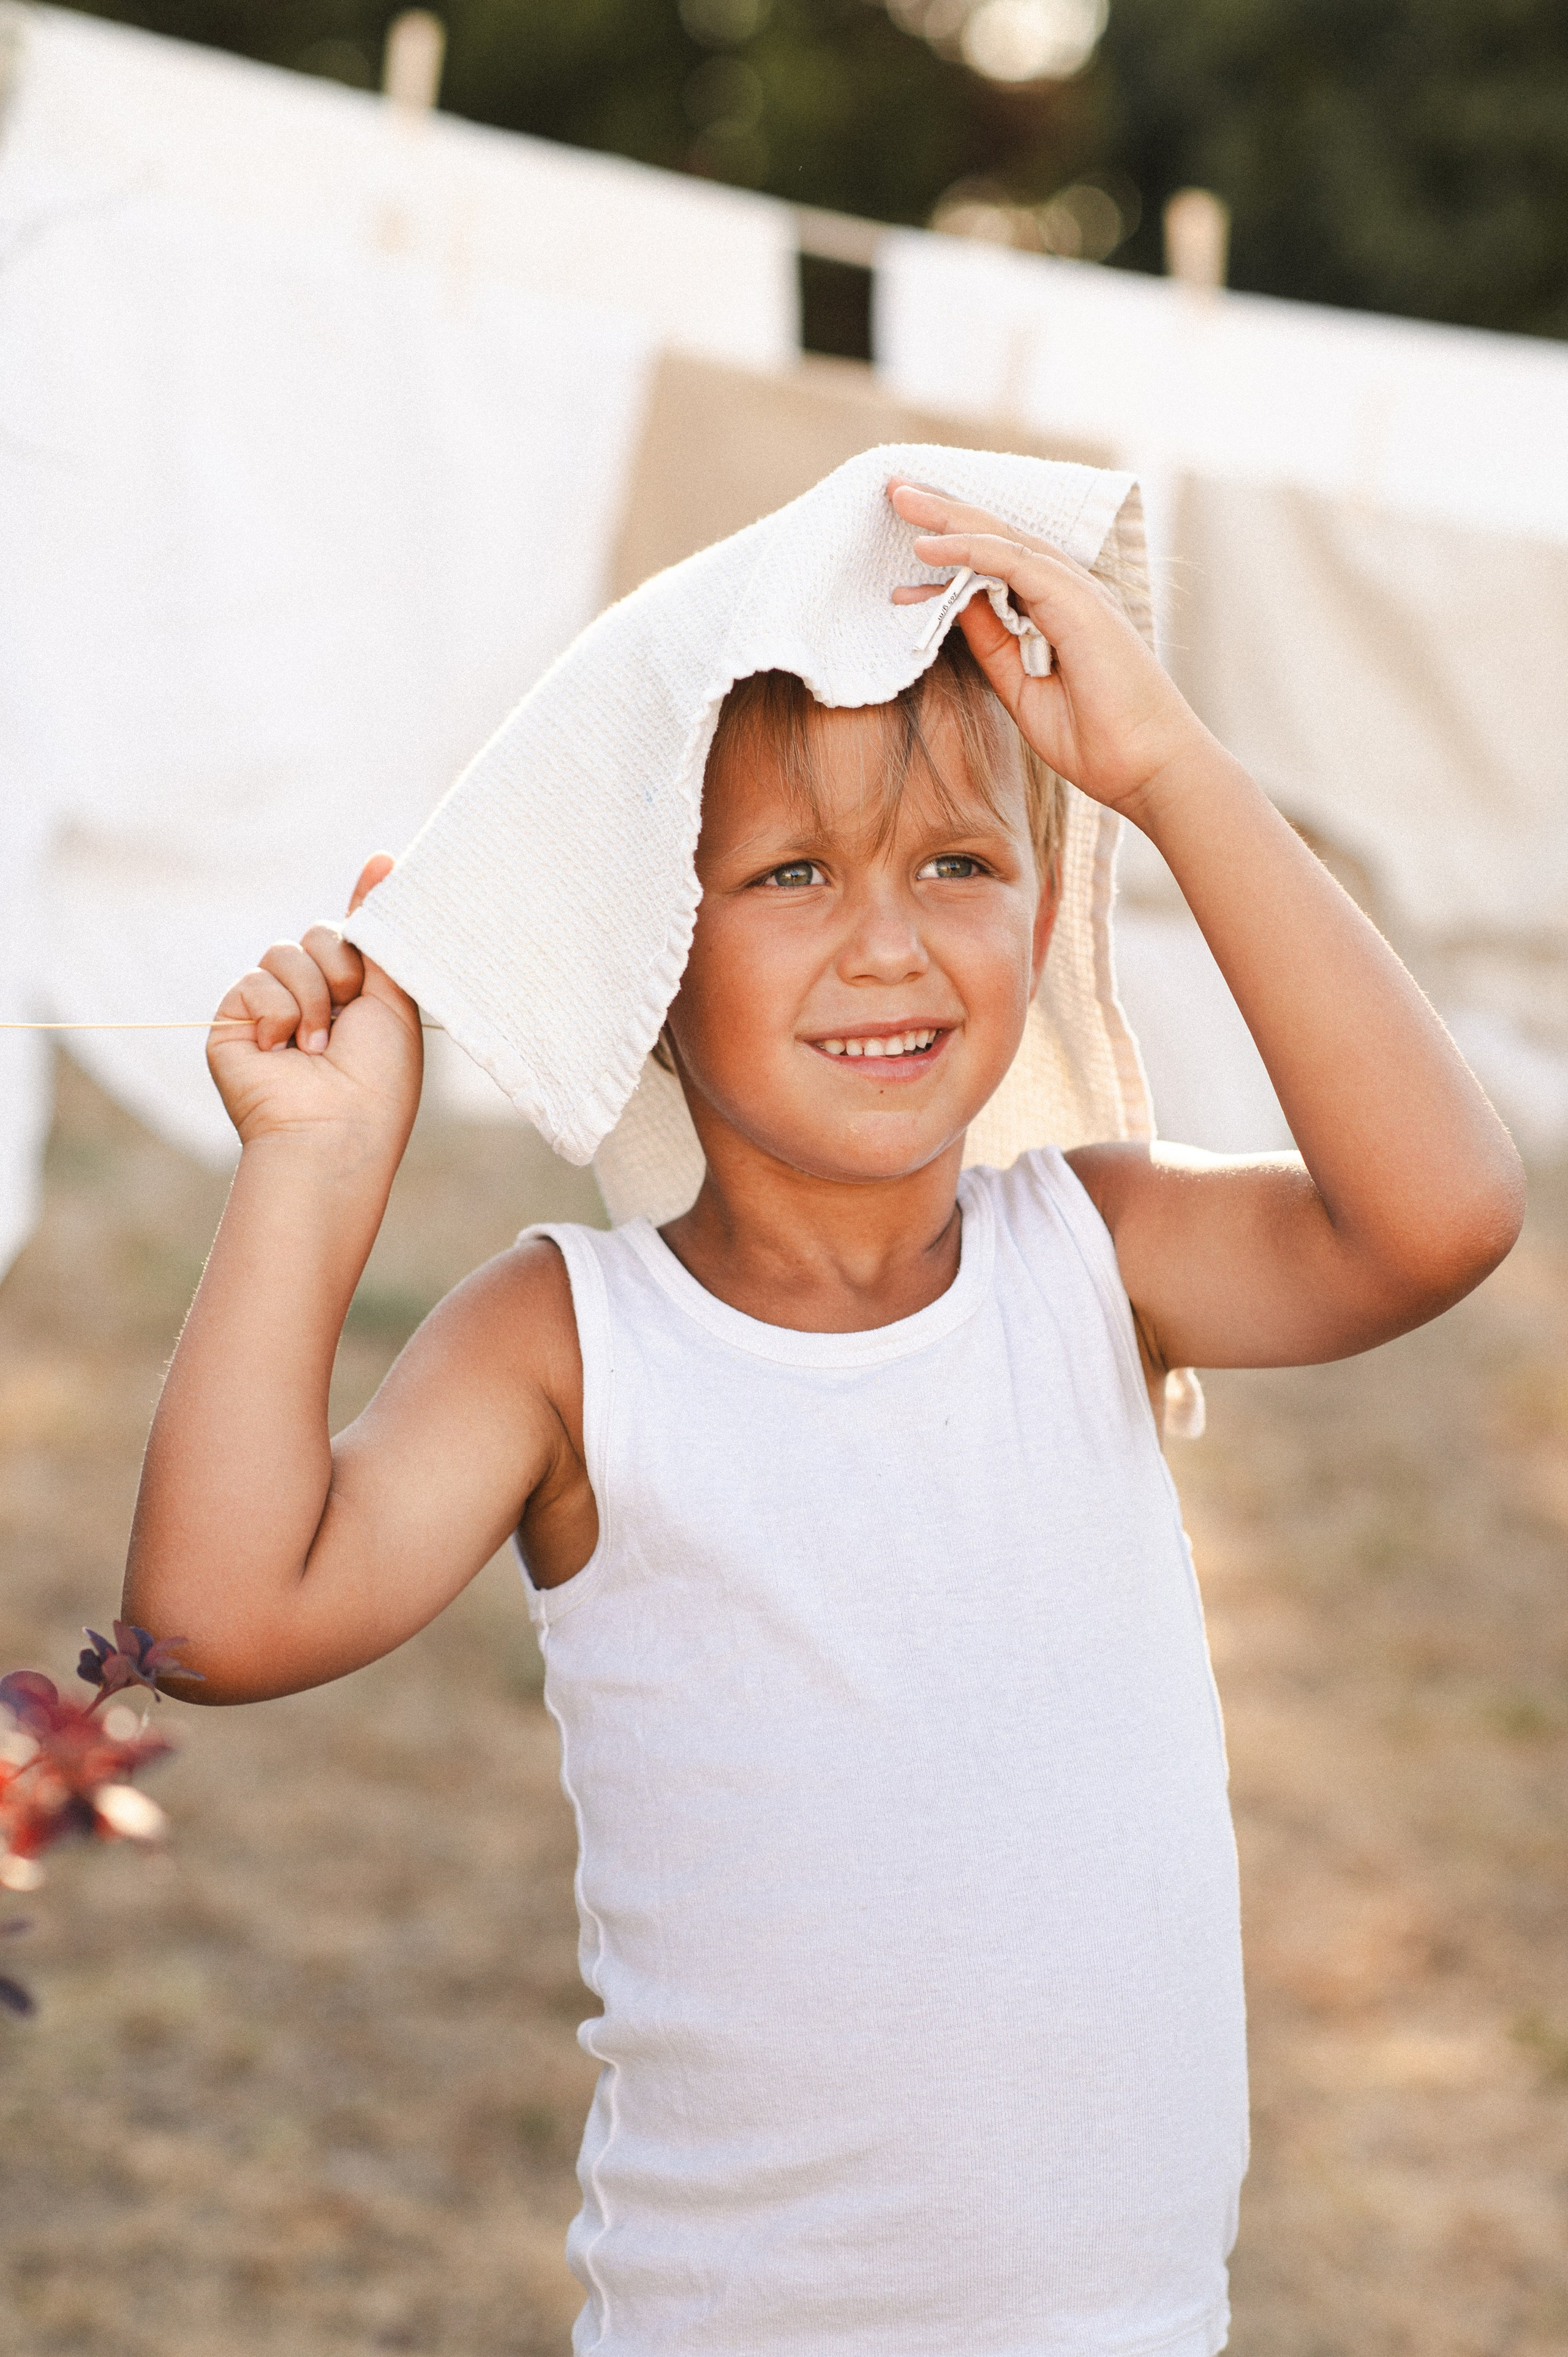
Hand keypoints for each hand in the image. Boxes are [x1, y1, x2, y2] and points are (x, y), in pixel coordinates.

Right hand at [207, 854, 421, 1150]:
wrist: (336, 1132)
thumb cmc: (377, 1081)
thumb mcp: (394, 1001)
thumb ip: (382, 936)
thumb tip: (382, 859)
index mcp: (352, 995)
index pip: (348, 935)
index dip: (361, 913)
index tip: (383, 864)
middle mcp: (309, 997)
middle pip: (318, 934)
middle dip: (341, 967)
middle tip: (352, 1010)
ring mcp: (268, 1008)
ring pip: (284, 952)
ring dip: (313, 998)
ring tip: (319, 1047)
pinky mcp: (233, 1020)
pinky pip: (254, 982)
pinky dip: (278, 1015)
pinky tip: (284, 1052)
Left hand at [887, 481, 1213, 819]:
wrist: (1145, 768)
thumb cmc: (1095, 739)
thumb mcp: (1020, 686)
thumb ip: (990, 643)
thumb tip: (952, 603)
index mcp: (1055, 611)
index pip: (996, 566)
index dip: (949, 554)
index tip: (905, 560)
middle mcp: (1065, 592)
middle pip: (996, 538)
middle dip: (943, 515)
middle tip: (894, 491)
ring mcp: (1073, 592)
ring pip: (1002, 539)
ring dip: (949, 518)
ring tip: (901, 498)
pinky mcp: (1075, 601)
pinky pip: (1013, 561)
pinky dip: (969, 550)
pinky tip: (929, 546)